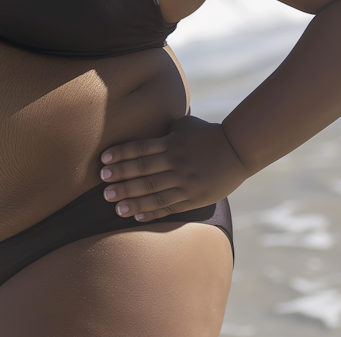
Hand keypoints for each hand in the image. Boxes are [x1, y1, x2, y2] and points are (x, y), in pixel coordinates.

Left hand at [100, 116, 246, 221]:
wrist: (238, 150)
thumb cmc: (208, 134)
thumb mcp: (186, 125)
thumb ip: (166, 130)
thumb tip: (147, 130)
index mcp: (173, 143)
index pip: (141, 149)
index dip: (121, 154)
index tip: (103, 160)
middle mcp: (177, 163)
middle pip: (144, 172)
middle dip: (121, 179)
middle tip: (102, 185)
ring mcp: (186, 182)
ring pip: (154, 192)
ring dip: (132, 199)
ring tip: (113, 205)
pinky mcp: (194, 198)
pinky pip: (169, 207)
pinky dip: (151, 211)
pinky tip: (136, 215)